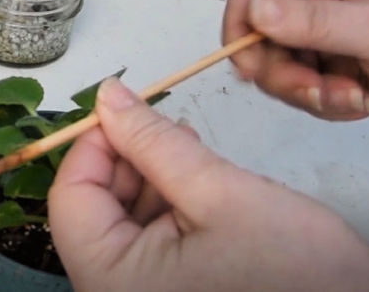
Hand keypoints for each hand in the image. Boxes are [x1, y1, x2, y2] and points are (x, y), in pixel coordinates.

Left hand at [48, 78, 368, 291]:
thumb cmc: (296, 273)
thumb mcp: (219, 193)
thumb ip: (153, 141)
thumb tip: (106, 95)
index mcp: (111, 280)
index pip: (71, 196)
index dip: (93, 143)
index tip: (123, 108)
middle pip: (92, 207)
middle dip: (127, 159)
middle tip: (166, 129)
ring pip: (119, 220)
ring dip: (149, 177)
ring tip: (188, 152)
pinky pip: (145, 241)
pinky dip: (163, 204)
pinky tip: (193, 182)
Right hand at [222, 0, 368, 119]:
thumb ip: (317, 21)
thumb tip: (254, 9)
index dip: (242, 29)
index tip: (253, 70)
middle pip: (259, 36)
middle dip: (286, 74)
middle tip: (321, 93)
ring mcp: (322, 29)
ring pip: (277, 67)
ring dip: (309, 93)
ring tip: (355, 98)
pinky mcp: (330, 59)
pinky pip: (301, 86)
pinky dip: (324, 102)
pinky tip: (360, 101)